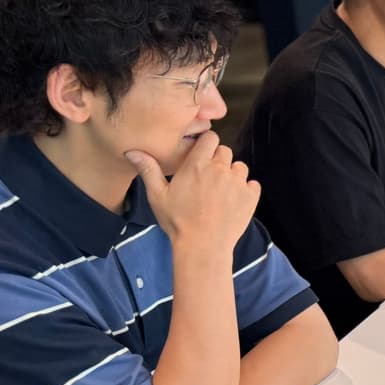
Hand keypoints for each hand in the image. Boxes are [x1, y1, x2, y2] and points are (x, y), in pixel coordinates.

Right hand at [126, 133, 258, 255]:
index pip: (210, 138)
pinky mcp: (251, 196)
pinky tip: (234, 201)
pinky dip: (246, 190)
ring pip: (240, 167)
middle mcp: (220, 169)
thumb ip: (148, 170)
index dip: (206, 144)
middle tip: (208, 179)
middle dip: (218, 160)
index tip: (201, 154)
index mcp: (197, 164)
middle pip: (225, 152)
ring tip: (221, 192)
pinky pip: (253, 184)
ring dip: (232, 175)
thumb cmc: (177, 221)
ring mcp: (237, 182)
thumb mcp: (157, 195)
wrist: (203, 246)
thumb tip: (132, 151)